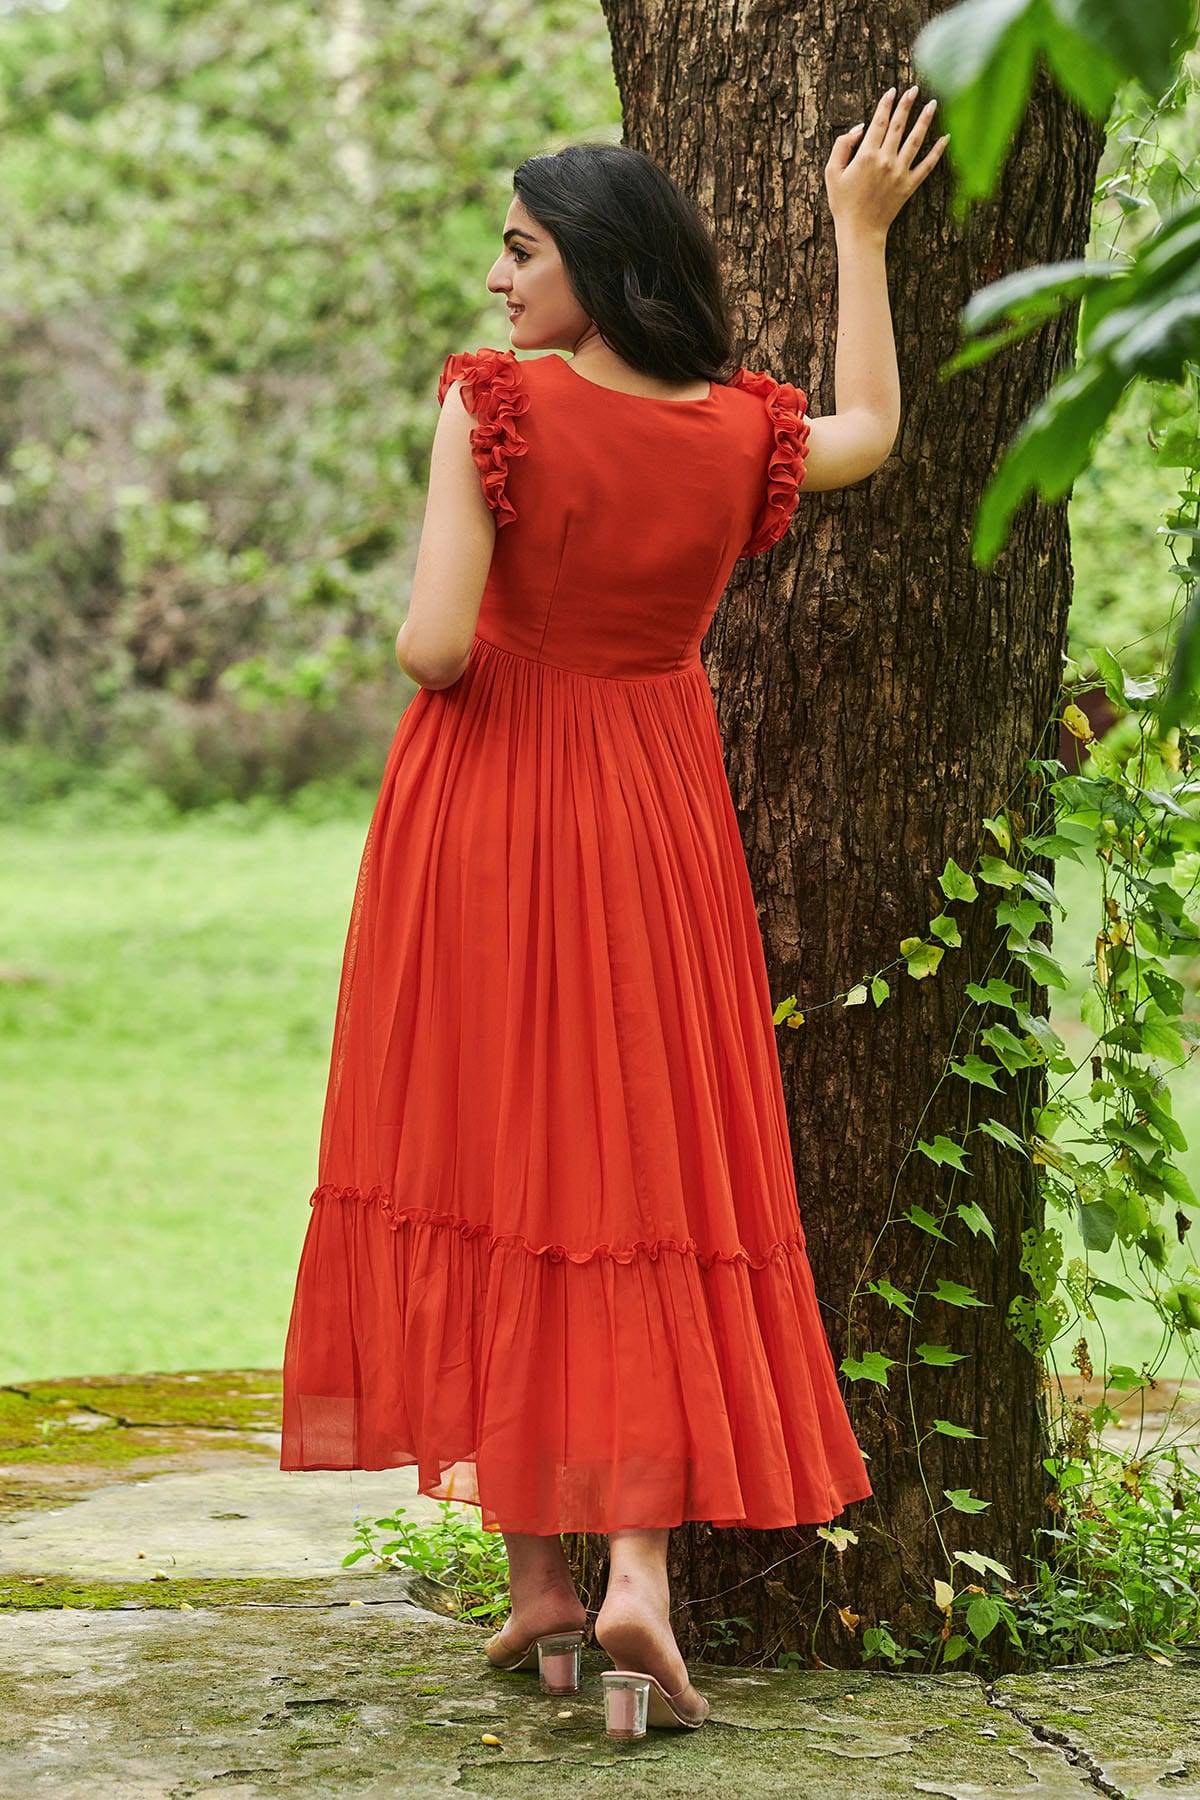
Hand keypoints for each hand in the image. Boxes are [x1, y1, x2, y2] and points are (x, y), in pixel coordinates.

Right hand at [825, 84, 948, 241]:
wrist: (860, 231)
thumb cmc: (843, 203)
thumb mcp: (832, 172)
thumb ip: (842, 146)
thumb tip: (859, 128)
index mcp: (866, 154)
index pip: (879, 122)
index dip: (886, 104)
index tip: (893, 91)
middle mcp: (885, 160)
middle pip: (899, 125)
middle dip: (907, 104)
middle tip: (914, 89)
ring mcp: (900, 172)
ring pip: (915, 140)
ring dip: (924, 120)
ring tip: (932, 104)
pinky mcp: (909, 185)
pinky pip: (927, 165)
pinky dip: (938, 151)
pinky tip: (947, 138)